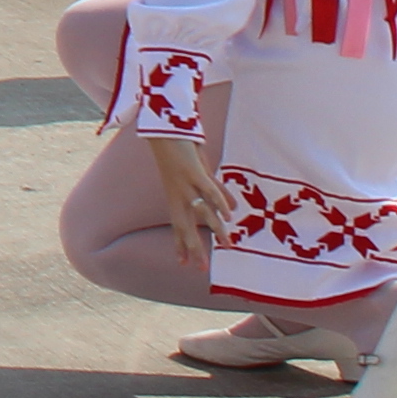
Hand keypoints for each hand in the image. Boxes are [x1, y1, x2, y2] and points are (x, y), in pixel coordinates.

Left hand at [145, 131, 219, 265]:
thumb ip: (214, 194)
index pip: (178, 226)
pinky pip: (208, 189)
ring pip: (201, 211)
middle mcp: (178, 194)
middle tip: (200, 268)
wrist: (164, 129)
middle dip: (193, 247)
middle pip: (185, 225)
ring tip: (227, 244)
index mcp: (175, 198)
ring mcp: (185, 184)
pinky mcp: (194, 171)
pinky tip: (229, 214)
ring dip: (215, 228)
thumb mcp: (198, 177)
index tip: (184, 264)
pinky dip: (219, 201)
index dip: (181, 244)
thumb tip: (231, 210)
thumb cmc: (182, 154)